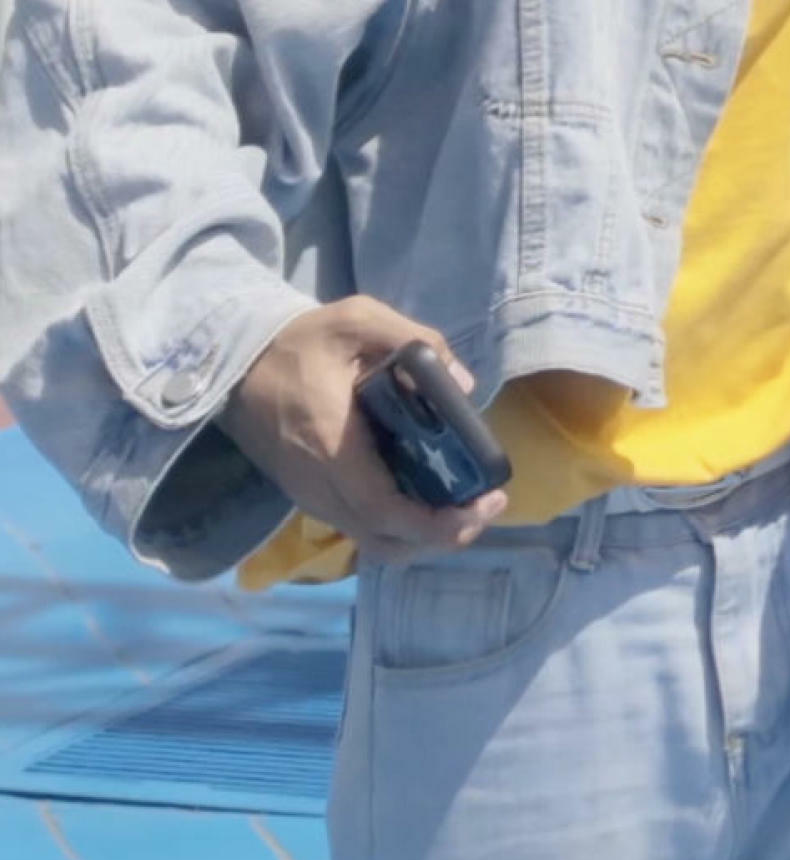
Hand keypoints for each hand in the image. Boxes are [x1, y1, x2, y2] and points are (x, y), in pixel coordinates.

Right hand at [220, 297, 507, 561]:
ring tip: (467, 503)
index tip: (483, 506)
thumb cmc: (299, 343)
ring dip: (422, 533)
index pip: (385, 511)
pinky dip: (400, 523)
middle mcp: (320, 487)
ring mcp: (312, 497)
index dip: (437, 523)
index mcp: (332, 449)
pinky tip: (430, 493)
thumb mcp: (358, 319)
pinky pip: (359, 525)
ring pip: (373, 540)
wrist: (233, 366)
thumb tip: (463, 384)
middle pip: (385, 540)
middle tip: (486, 505)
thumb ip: (414, 340)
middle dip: (442, 535)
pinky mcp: (311, 495)